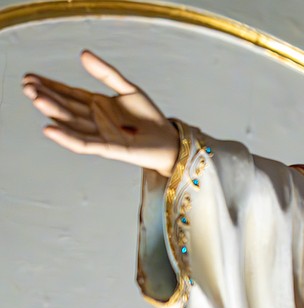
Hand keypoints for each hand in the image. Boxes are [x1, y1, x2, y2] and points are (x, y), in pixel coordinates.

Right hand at [23, 50, 178, 176]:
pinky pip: (85, 144)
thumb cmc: (148, 116)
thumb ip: (106, 73)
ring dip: (53, 112)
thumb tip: (83, 53)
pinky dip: (67, 138)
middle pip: (66, 107)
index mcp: (96, 105)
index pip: (68, 93)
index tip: (30, 77)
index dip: (50, 85)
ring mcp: (100, 135)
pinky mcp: (109, 149)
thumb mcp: (128, 88)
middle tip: (26, 86)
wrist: (168, 140)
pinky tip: (50, 129)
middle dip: (46, 96)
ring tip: (35, 98)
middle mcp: (94, 120)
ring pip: (72, 123)